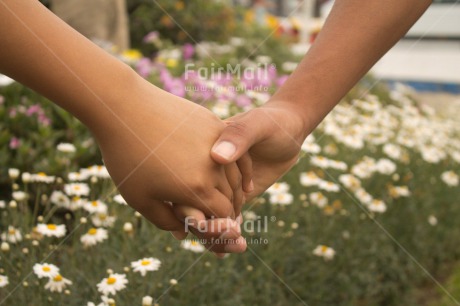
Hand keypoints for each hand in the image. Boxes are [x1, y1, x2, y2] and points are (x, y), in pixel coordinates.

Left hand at [92, 81, 243, 235]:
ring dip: (234, 190)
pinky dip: (237, 165)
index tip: (215, 228)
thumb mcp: (140, 199)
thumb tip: (185, 233)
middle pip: (231, 197)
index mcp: (196, 190)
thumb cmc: (127, 157)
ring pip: (235, 174)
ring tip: (227, 197)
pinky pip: (234, 149)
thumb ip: (166, 221)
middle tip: (222, 216)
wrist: (124, 108)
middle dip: (229, 210)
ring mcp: (216, 142)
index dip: (221, 226)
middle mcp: (213, 168)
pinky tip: (232, 172)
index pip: (222, 216)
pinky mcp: (214, 123)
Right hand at [170, 100, 305, 254]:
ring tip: (236, 245)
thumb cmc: (273, 123)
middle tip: (226, 237)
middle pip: (192, 206)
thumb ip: (239, 136)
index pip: (184, 184)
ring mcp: (217, 186)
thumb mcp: (258, 124)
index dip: (187, 206)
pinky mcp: (233, 196)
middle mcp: (202, 172)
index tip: (199, 223)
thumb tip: (218, 156)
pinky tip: (236, 244)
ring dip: (217, 235)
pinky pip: (224, 217)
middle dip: (205, 228)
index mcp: (198, 152)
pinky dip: (227, 233)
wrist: (290, 132)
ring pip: (208, 216)